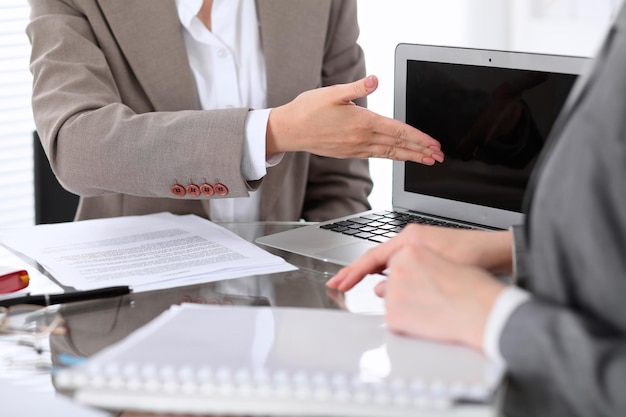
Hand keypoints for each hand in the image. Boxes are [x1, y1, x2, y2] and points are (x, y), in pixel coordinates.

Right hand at [266, 75, 444, 164]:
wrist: (290, 130)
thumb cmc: (309, 109)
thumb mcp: (333, 92)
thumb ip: (358, 86)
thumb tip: (375, 80)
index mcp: (363, 122)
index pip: (399, 131)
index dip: (419, 138)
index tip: (434, 144)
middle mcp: (362, 139)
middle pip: (399, 146)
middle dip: (421, 151)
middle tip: (439, 157)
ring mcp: (356, 148)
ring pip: (390, 154)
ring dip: (410, 157)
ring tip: (426, 160)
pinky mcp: (349, 153)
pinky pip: (377, 156)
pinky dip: (392, 157)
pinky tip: (399, 157)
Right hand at [326, 224, 512, 291]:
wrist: (496, 251)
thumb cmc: (472, 256)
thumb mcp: (436, 272)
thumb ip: (405, 281)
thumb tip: (380, 289)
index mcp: (409, 238)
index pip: (372, 257)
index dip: (353, 272)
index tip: (339, 282)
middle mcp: (410, 238)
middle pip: (375, 256)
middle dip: (354, 271)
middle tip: (337, 283)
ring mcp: (417, 243)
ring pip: (386, 259)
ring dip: (370, 272)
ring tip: (352, 283)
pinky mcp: (425, 251)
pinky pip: (398, 262)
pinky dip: (386, 272)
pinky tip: (384, 281)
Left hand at [379, 243, 505, 349]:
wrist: (485, 309)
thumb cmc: (473, 285)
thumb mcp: (443, 263)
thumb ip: (413, 267)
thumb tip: (387, 284)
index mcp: (410, 247)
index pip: (388, 261)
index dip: (392, 274)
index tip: (382, 280)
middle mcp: (398, 266)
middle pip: (389, 282)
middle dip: (404, 291)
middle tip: (431, 298)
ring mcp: (394, 290)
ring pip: (391, 301)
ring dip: (406, 307)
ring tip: (434, 309)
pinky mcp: (394, 314)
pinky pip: (393, 320)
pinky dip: (406, 324)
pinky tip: (429, 321)